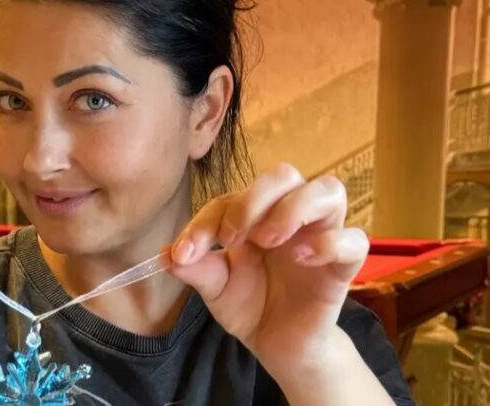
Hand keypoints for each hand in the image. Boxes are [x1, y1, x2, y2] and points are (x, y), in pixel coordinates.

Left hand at [169, 163, 367, 374]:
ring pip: (328, 190)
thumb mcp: (215, 288)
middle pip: (285, 174)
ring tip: (268, 240)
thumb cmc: (250, 307)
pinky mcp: (343, 266)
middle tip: (233, 237)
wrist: (278, 346)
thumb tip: (167, 254)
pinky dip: (328, 243)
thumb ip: (196, 268)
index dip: (206, 221)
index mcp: (256, 216)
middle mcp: (290, 217)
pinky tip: (301, 259)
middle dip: (254, 199)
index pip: (232, 197)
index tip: (185, 252)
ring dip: (292, 209)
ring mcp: (320, 237)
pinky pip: (354, 239)